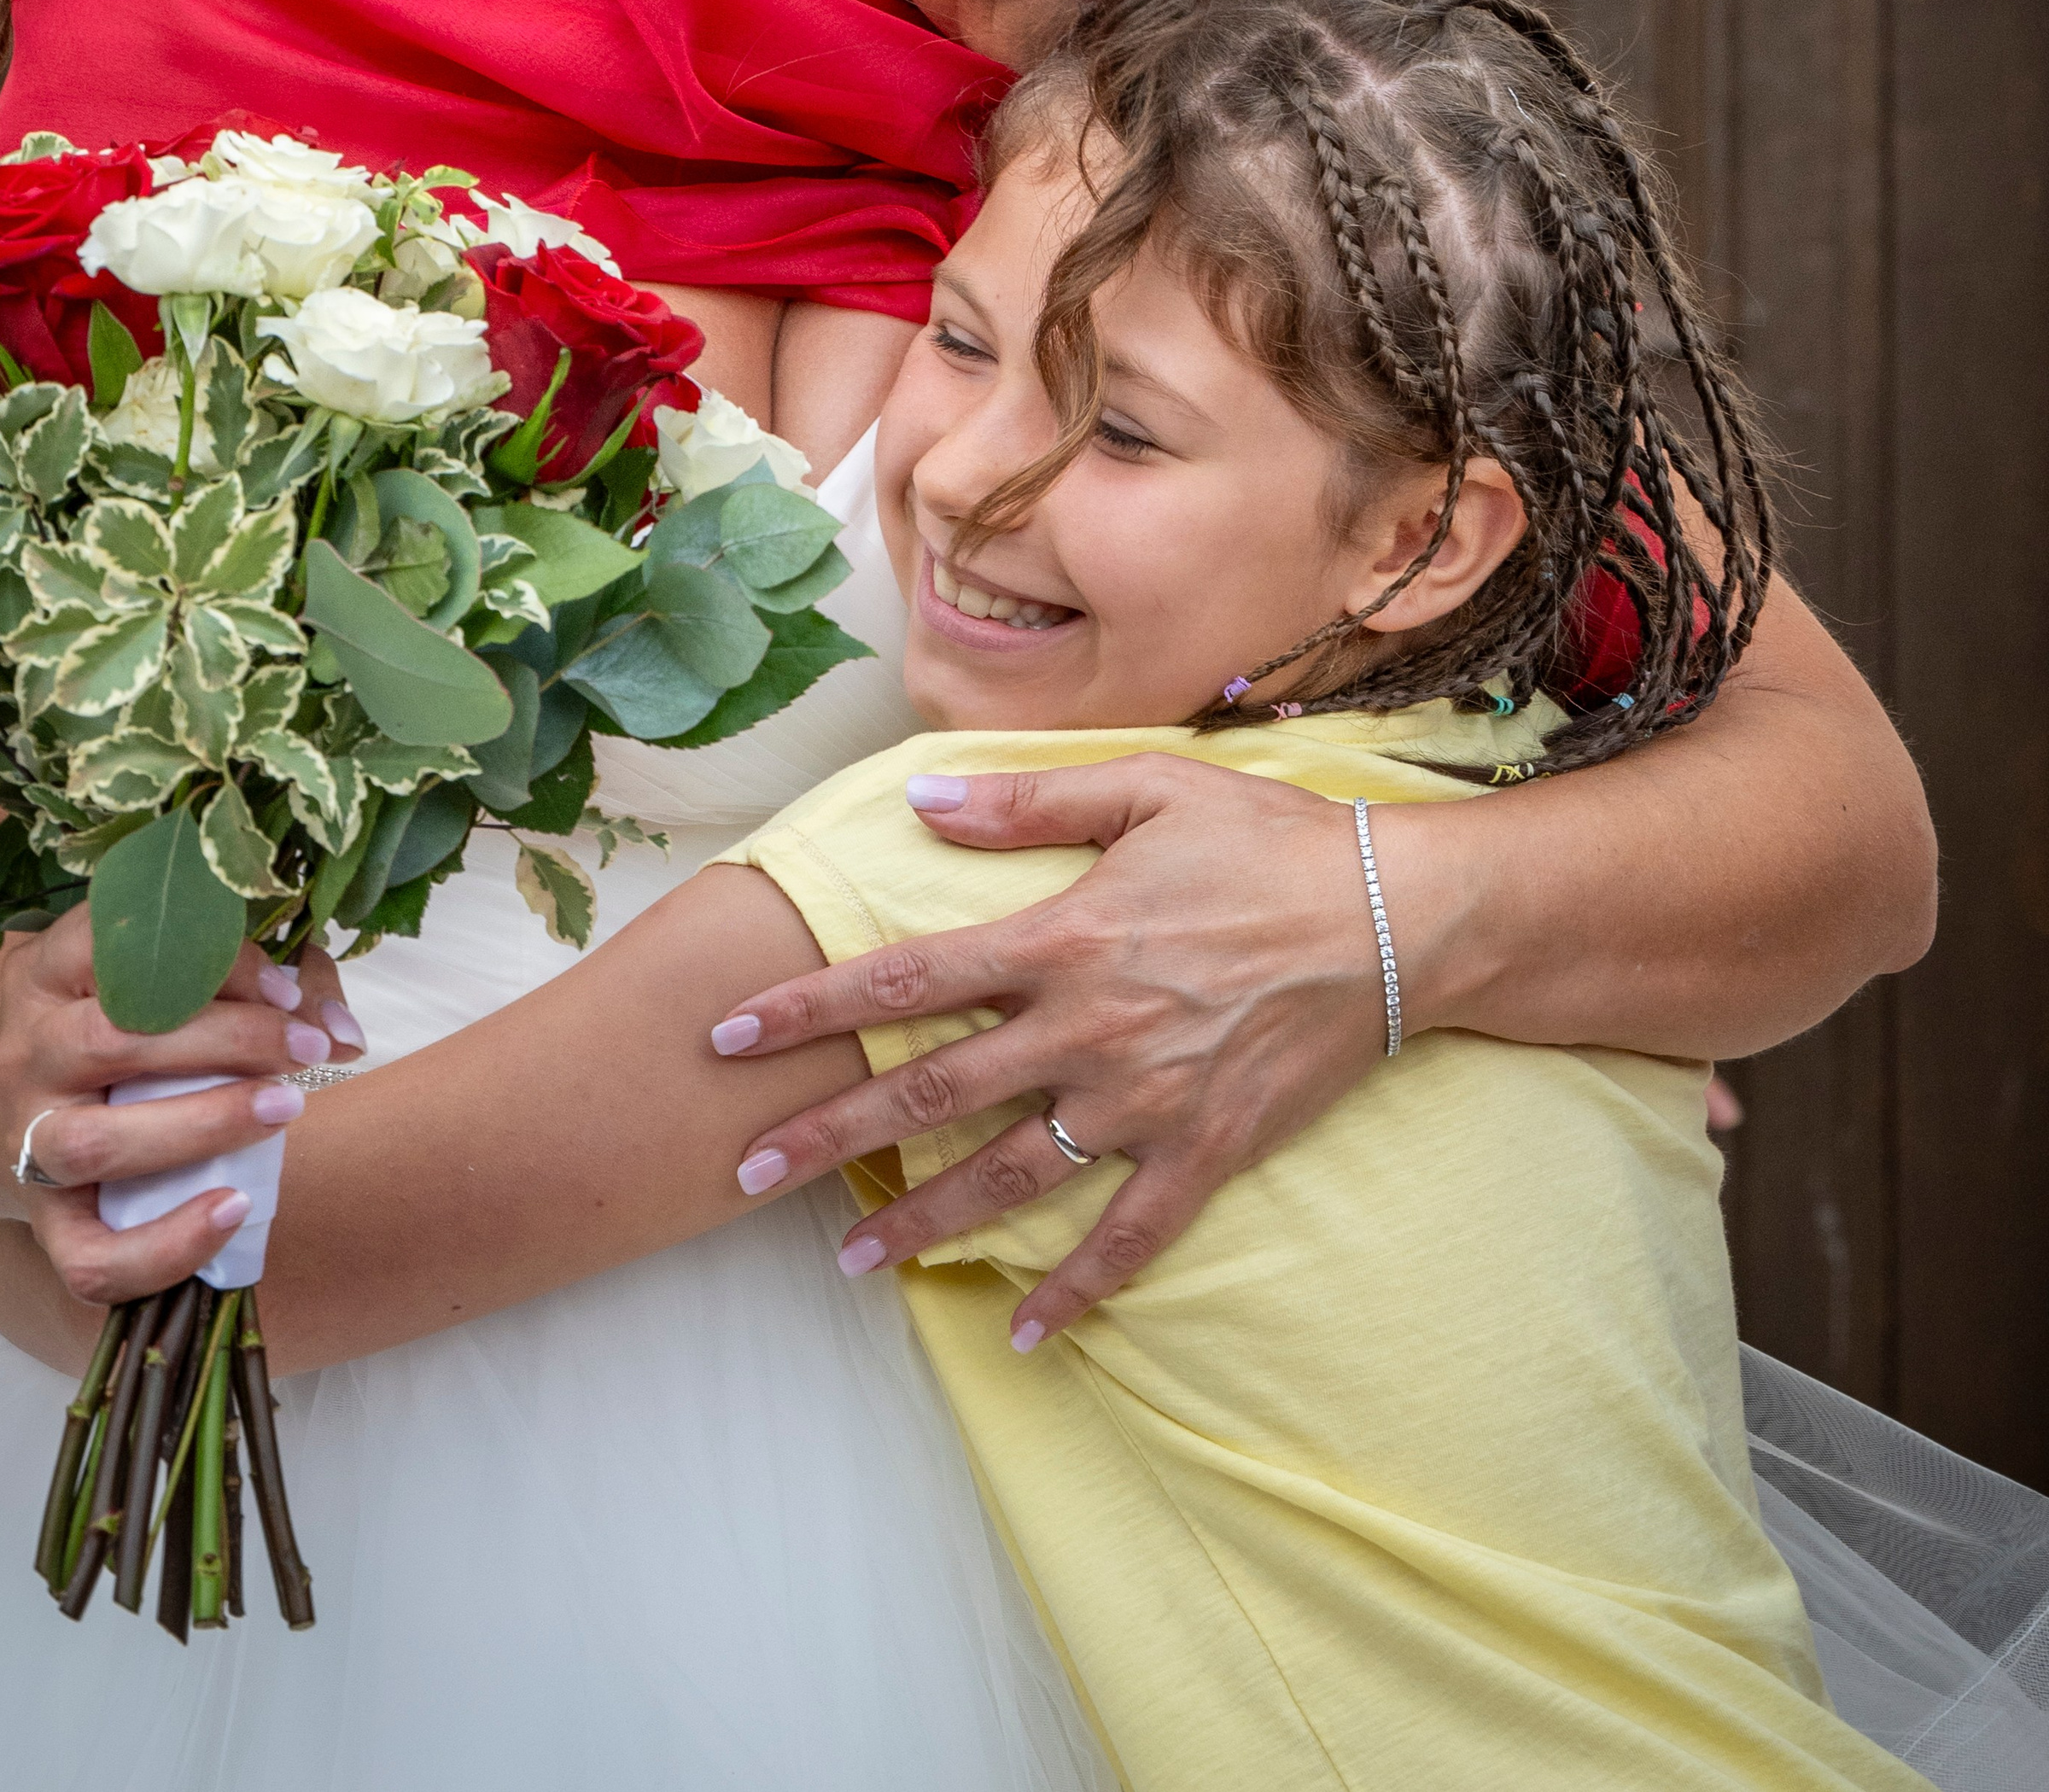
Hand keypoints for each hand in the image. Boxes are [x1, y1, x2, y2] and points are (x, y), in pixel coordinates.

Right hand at [0, 904, 363, 1304]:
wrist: (44, 1101)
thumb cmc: (143, 1024)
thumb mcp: (191, 980)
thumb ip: (277, 990)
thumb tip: (343, 1036)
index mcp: (53, 974)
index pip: (117, 949)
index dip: (213, 965)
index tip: (287, 989)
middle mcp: (27, 1053)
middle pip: (111, 1042)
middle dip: (226, 1043)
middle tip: (305, 1051)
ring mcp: (24, 1143)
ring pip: (93, 1144)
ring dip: (201, 1127)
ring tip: (283, 1109)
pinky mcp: (45, 1225)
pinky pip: (89, 1259)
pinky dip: (164, 1247)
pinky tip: (232, 1209)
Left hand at [712, 756, 1403, 1344]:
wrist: (1399, 920)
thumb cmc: (1268, 841)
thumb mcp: (1146, 790)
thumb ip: (1025, 805)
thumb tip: (917, 801)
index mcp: (1063, 938)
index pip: (905, 980)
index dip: (807, 1009)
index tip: (723, 1038)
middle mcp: (1088, 1030)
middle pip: (930, 1093)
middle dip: (826, 1135)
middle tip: (740, 1173)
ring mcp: (1145, 1103)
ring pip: (1008, 1178)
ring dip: (921, 1223)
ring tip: (847, 1260)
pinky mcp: (1205, 1154)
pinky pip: (1126, 1241)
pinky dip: (1071, 1291)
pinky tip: (1019, 1332)